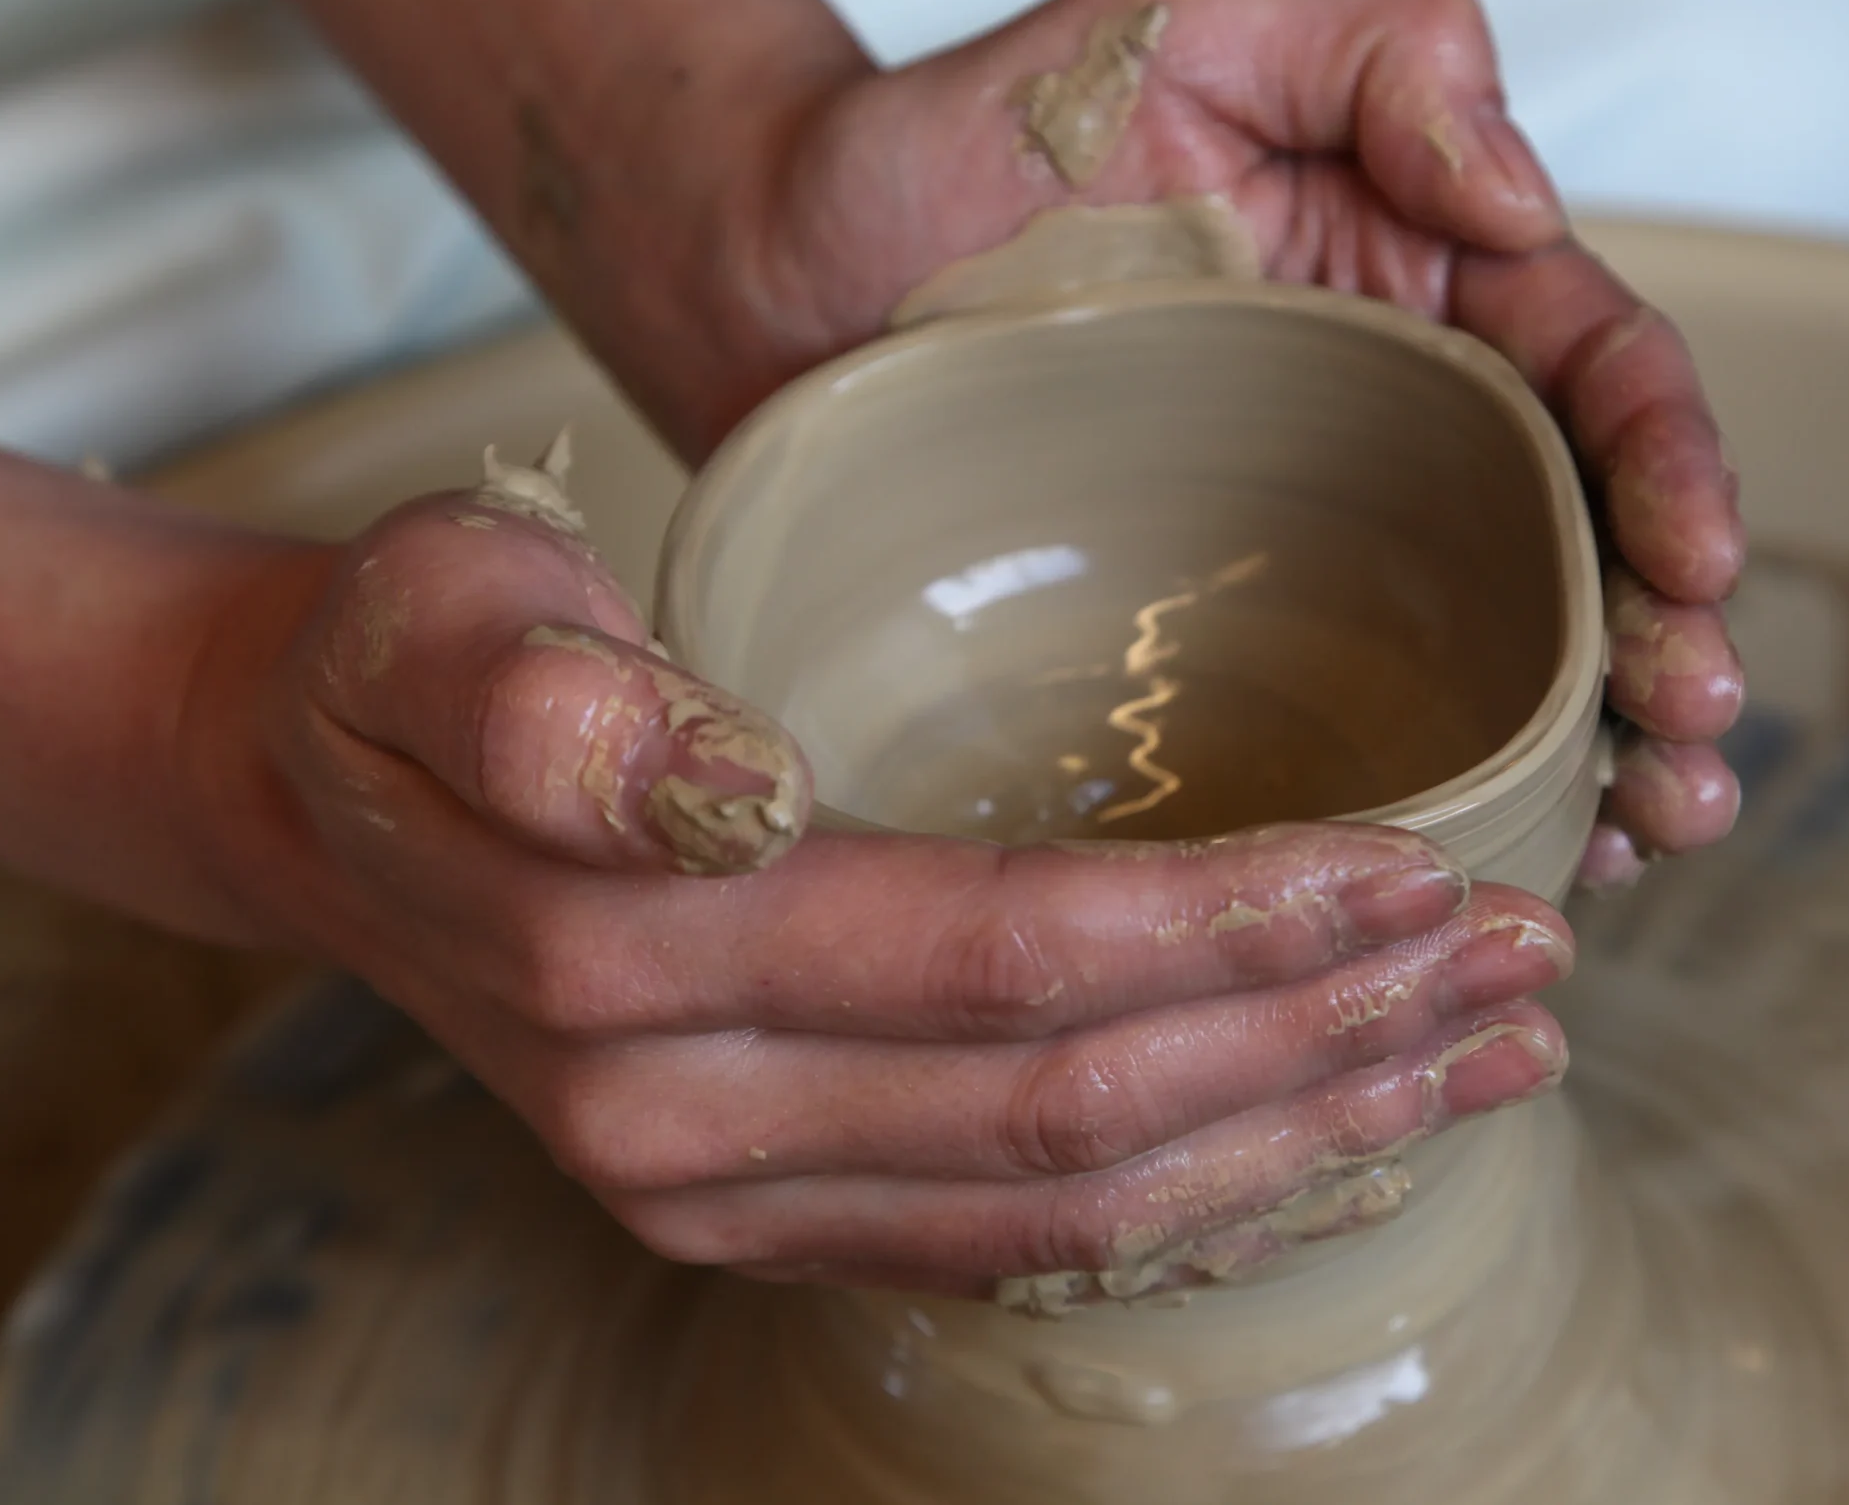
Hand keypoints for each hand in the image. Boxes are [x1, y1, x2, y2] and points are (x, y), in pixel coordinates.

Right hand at [184, 454, 1570, 1295]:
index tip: (1421, 866)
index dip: (1227, 926)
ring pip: (1074, 1207)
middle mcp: (684, 1120)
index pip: (1001, 960)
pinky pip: (1017, 1242)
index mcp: (632, 957)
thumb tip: (715, 783)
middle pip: (1076, 1109)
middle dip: (1325, 1041)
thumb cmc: (421, 661)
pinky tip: (1336, 1140)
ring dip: (1306, 1135)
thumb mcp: (442, 605)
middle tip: (1522, 959)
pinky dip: (1201, 1202)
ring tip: (1490, 1055)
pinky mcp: (767, 1214)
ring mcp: (726, 1198)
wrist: (326, 796)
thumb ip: (548, 695)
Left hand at [633, 0, 1745, 886]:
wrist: (773, 275)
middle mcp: (1394, 429)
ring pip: (1511, 658)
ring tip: (1659, 823)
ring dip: (1612, 748)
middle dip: (1673, 644)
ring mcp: (1317, 554)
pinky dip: (1465, 797)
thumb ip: (1376, 52)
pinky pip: (1368, 728)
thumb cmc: (960, 143)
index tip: (1698, 565)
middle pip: (1591, 542)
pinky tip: (1524, 856)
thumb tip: (1527, 200)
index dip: (1674, 467)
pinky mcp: (1226, 654)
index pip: (1596, 371)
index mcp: (1417, 283)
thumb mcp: (1171, 27)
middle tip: (1690, 733)